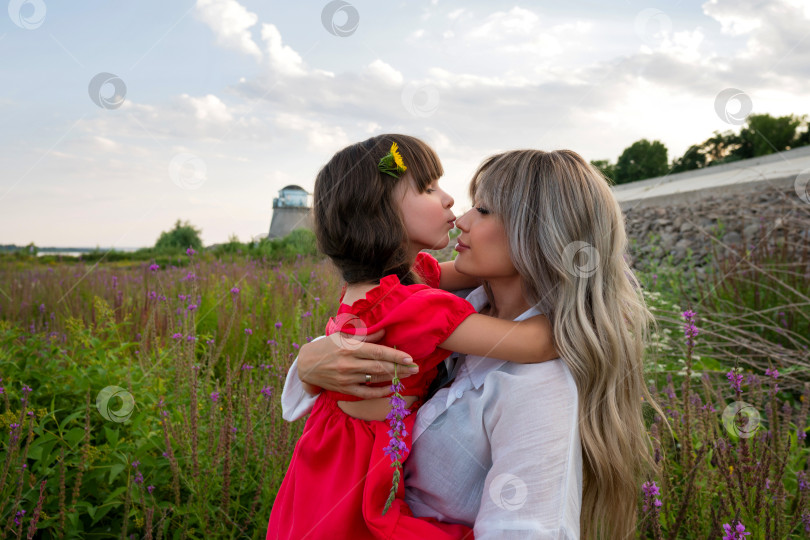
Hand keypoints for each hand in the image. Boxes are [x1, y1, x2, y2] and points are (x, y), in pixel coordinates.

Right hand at [297, 330, 419, 398]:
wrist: (306, 365)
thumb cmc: (327, 347)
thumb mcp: (343, 337)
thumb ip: (365, 336)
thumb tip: (384, 332)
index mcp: (350, 348)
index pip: (377, 352)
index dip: (395, 356)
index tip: (410, 358)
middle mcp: (349, 364)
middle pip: (380, 367)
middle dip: (400, 368)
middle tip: (416, 368)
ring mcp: (347, 378)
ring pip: (375, 379)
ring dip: (394, 378)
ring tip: (409, 375)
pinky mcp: (345, 390)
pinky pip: (367, 393)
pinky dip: (381, 392)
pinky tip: (392, 388)